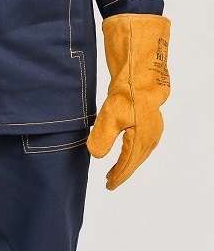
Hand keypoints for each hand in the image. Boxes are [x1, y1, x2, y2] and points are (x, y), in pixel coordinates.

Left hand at [86, 12, 170, 190]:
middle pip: (137, 159)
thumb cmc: (128, 89)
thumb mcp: (111, 112)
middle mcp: (151, 133)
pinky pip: (145, 140)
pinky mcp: (151, 114)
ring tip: (119, 169)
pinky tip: (132, 148)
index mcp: (142, 136)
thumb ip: (103, 137)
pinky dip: (137, 150)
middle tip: (111, 182)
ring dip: (131, 161)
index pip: (128, 163)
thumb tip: (97, 157)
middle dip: (124, 171)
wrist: (142, 64)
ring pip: (142, 151)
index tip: (108, 186)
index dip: (118, 175)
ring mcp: (154, 124)